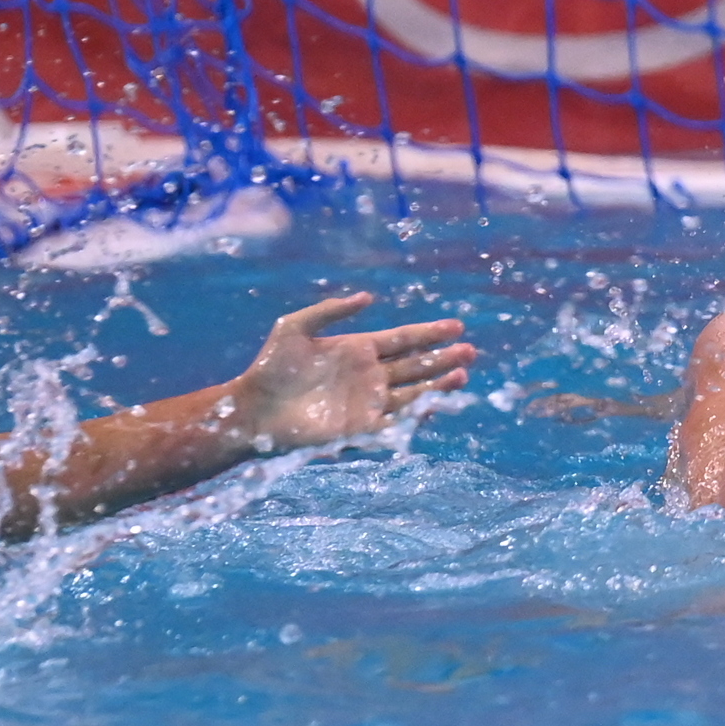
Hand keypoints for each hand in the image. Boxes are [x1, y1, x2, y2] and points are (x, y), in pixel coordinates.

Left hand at [228, 293, 473, 452]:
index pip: (403, 339)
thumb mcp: (295, 326)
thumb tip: (368, 296)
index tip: (457, 326)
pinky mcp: (360, 429)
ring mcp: (367, 403)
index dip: (430, 333)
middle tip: (471, 351)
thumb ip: (331, 310)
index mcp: (358, 349)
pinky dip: (415, 415)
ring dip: (438, 385)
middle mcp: (369, 376)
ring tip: (462, 375)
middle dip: (444, 358)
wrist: (253, 410)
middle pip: (416, 366)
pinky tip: (434, 404)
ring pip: (413, 393)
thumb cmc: (270, 366)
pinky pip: (394, 422)